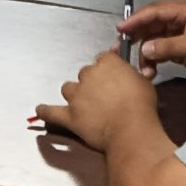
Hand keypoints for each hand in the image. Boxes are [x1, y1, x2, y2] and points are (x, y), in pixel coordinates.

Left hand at [34, 49, 155, 150]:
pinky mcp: (70, 115)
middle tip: (104, 94)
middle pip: (85, 73)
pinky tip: (41, 110)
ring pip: (68, 88)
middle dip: (92, 82)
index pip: (104, 58)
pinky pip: (52, 112)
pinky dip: (46, 111)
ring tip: (83, 103)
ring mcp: (77, 96)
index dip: (108, 67)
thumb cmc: (140, 105)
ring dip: (74, 94)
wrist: (130, 128)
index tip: (111, 72)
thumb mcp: (144, 81)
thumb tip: (130, 74)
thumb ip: (132, 74)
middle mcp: (89, 75)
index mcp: (107, 63)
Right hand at [123, 0, 185, 80]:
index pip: (153, 11)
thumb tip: (144, 48)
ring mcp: (179, 33)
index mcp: (183, 10)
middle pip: (150, 25)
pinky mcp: (181, 48)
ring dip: (146, 53)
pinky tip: (150, 72)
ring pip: (154, 39)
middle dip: (137, 38)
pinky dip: (154, 60)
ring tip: (143, 70)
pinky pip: (160, 50)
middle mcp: (179, 19)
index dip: (135, 20)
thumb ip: (168, 47)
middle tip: (123, 52)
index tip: (120, 30)